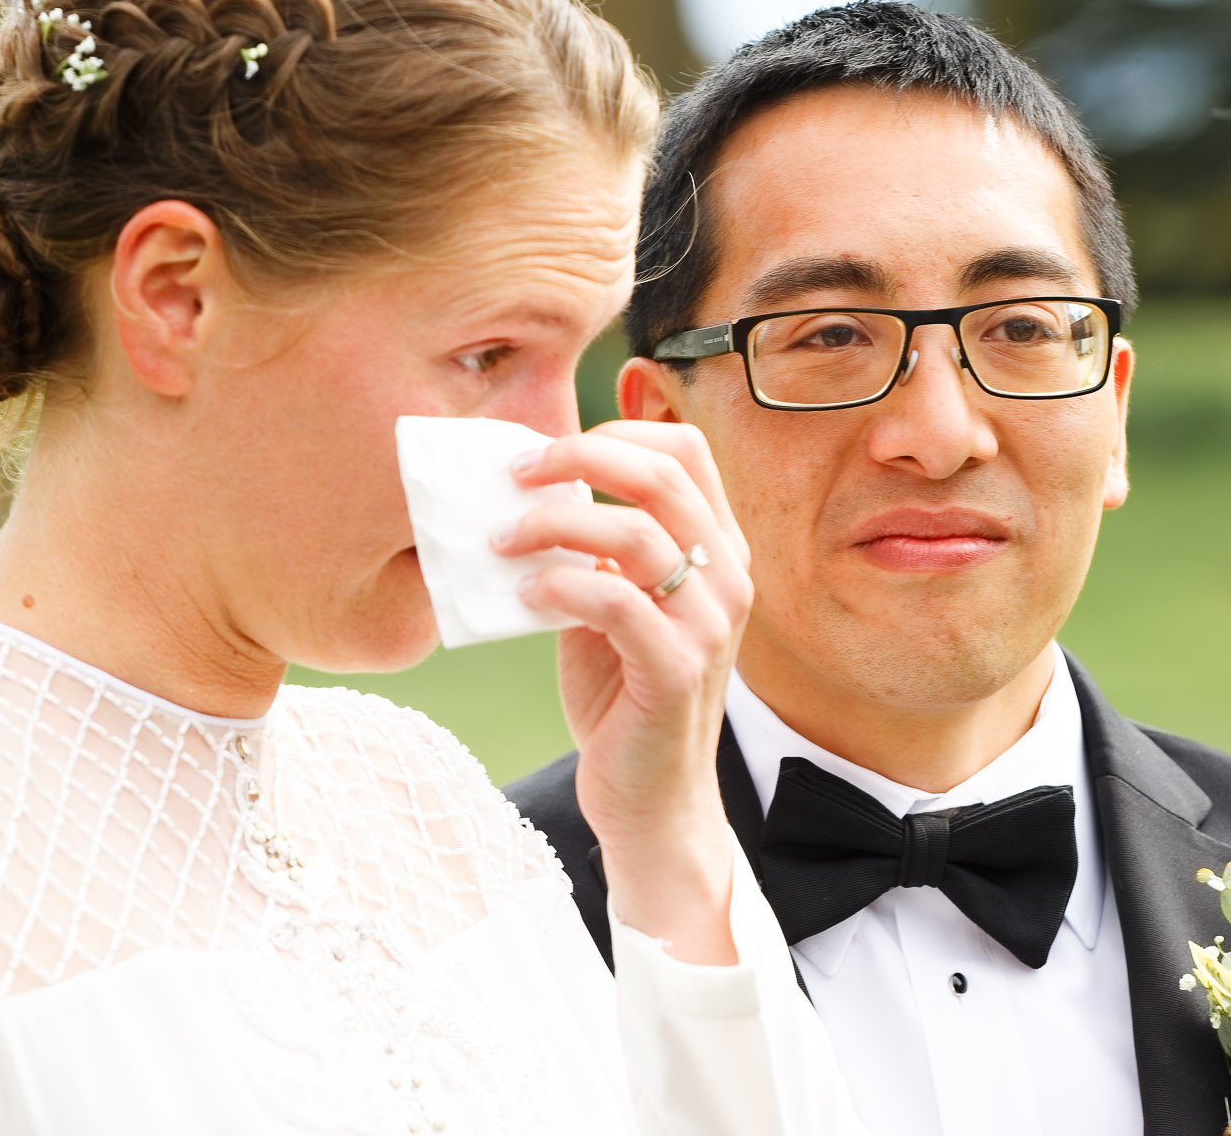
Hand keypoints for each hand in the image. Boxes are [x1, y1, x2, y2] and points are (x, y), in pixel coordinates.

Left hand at [493, 421, 752, 964]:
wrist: (650, 799)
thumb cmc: (622, 695)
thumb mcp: (612, 603)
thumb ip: (592, 548)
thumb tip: (528, 489)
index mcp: (718, 549)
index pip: (685, 448)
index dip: (614, 432)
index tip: (545, 455)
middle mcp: (728, 578)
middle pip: (661, 473)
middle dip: (576, 460)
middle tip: (512, 477)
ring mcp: (708, 625)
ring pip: (634, 532)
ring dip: (553, 525)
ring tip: (503, 541)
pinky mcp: (675, 670)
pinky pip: (616, 601)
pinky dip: (561, 586)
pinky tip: (527, 596)